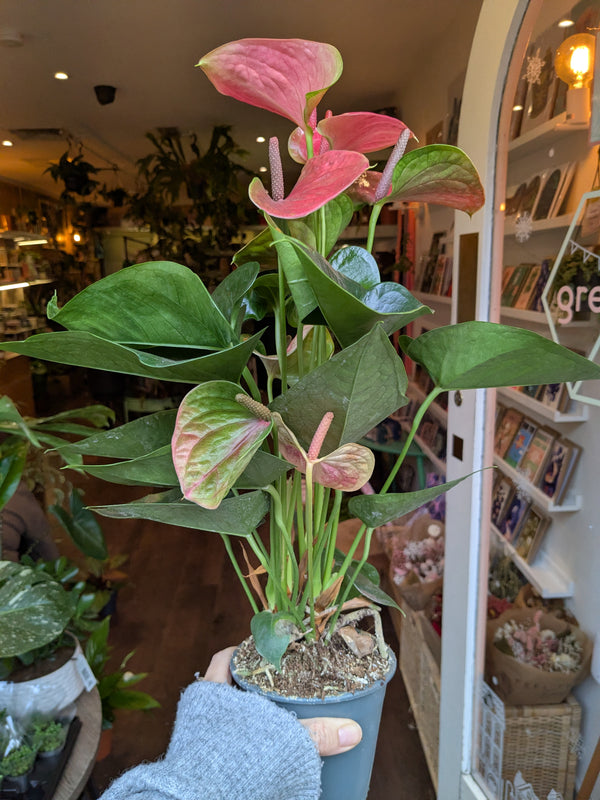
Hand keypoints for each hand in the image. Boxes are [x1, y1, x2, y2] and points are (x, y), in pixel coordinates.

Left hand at [204, 647, 362, 756]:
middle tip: (282, 682)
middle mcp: (203, 711)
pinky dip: (247, 741)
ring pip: (228, 715)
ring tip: (279, 713)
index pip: (227, 658)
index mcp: (212, 692)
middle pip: (229, 685)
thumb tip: (352, 731)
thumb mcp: (280, 740)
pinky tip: (266, 746)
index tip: (268, 648)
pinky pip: (227, 742)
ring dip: (251, 714)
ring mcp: (200, 736)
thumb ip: (316, 734)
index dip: (246, 650)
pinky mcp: (203, 759)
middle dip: (254, 684)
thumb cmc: (230, 763)